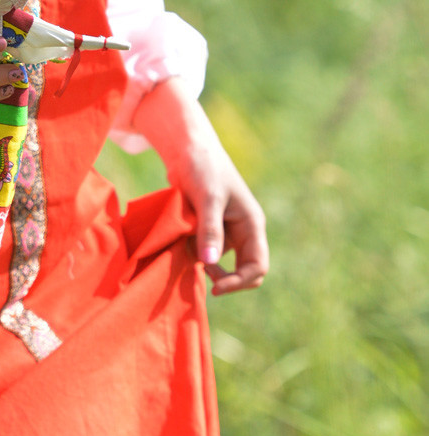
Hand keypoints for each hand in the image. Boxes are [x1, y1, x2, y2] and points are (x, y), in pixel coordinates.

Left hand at [130, 77, 268, 296]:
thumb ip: (209, 230)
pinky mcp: (208, 228)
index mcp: (252, 224)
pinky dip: (192, 252)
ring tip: (184, 247)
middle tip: (199, 268)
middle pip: (242, 270)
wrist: (186, 149)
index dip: (239, 282)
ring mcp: (225, 230)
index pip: (257, 267)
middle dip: (223, 277)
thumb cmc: (203, 168)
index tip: (214, 287)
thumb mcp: (207, 198)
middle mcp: (242, 231)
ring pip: (219, 262)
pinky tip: (179, 241)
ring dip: (203, 262)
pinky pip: (204, 251)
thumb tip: (209, 264)